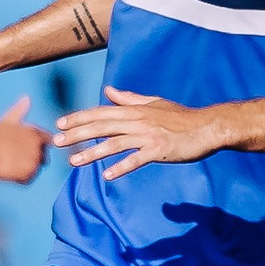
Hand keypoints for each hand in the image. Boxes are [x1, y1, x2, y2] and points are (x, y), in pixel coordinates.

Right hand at [0, 95, 47, 183]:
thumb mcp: (7, 120)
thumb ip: (20, 110)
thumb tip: (26, 98)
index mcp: (34, 132)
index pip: (46, 140)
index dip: (36, 146)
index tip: (23, 149)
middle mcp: (38, 146)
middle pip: (43, 157)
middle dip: (32, 159)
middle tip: (13, 160)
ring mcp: (34, 160)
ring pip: (35, 169)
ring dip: (25, 169)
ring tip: (8, 165)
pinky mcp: (28, 173)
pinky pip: (28, 180)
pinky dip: (19, 179)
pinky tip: (7, 173)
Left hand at [55, 87, 226, 178]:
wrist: (208, 127)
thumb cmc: (181, 117)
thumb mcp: (153, 103)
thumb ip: (129, 98)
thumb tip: (107, 90)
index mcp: (134, 110)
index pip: (100, 112)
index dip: (79, 118)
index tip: (60, 124)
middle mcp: (138, 121)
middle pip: (102, 127)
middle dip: (77, 134)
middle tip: (56, 142)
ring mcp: (148, 135)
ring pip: (114, 143)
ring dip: (92, 153)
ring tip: (73, 161)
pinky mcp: (159, 149)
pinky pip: (137, 159)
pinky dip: (122, 167)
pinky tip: (107, 176)